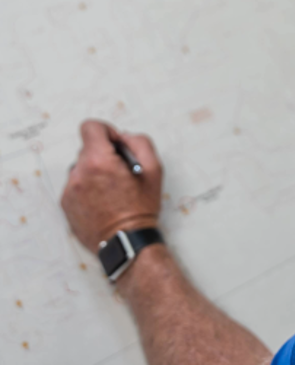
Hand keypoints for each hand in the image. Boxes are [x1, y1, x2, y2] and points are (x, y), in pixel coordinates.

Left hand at [61, 120, 162, 253]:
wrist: (126, 241)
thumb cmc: (141, 206)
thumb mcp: (154, 169)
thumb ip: (139, 142)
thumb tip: (123, 137)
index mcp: (98, 161)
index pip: (90, 127)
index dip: (107, 131)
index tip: (117, 145)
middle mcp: (78, 173)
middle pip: (88, 148)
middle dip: (104, 154)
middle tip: (121, 173)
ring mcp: (69, 190)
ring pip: (81, 166)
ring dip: (95, 171)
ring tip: (112, 189)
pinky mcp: (65, 204)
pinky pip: (76, 184)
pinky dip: (88, 186)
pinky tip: (103, 200)